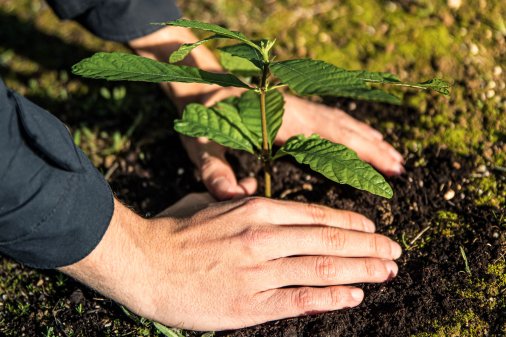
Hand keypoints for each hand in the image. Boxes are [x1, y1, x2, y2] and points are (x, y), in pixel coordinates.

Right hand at [60, 195, 401, 330]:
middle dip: (368, 246)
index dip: (351, 222)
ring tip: (387, 272)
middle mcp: (263, 237)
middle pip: (329, 239)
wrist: (141, 262)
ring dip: (361, 270)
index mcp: (255, 210)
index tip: (374, 229)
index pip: (317, 215)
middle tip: (395, 252)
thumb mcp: (208, 201)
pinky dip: (331, 297)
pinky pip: (300, 300)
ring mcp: (258, 272)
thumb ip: (239, 201)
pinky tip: (354, 296)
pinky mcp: (248, 304)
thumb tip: (258, 195)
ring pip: (322, 267)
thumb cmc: (173, 229)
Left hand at [182, 88, 403, 199]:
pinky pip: (330, 117)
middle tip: (400, 167)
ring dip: (366, 137)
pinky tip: (363, 134)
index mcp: (278, 121)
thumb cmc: (201, 114)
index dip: (357, 156)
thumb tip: (236, 198)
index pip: (327, 141)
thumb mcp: (202, 143)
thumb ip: (215, 171)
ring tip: (392, 153)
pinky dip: (351, 127)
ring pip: (339, 121)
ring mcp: (296, 105)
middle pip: (342, 129)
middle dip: (372, 149)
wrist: (199, 81)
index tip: (384, 171)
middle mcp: (294, 110)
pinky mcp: (294, 105)